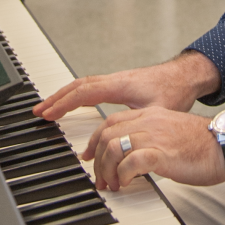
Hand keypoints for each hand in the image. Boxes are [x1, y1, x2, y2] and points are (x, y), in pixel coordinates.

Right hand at [32, 50, 219, 121]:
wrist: (185, 76)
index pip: (84, 92)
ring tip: (48, 108)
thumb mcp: (158, 111)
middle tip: (38, 111)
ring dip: (64, 95)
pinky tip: (71, 102)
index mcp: (119, 85)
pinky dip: (75, 94)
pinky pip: (90, 86)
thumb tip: (123, 148)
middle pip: (77, 86)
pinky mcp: (119, 83)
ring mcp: (115, 80)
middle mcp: (114, 80)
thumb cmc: (175, 91)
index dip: (64, 104)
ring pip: (82, 84)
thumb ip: (139, 127)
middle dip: (56, 99)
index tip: (48, 114)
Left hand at [83, 106, 224, 192]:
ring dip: (108, 170)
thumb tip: (132, 157)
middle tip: (101, 180)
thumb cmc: (201, 145)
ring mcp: (154, 136)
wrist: (224, 145)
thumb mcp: (170, 133)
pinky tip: (127, 184)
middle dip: (97, 161)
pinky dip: (123, 175)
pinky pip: (131, 162)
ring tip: (114, 185)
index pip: (110, 122)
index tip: (89, 157)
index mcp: (150, 115)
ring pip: (113, 147)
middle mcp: (148, 122)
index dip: (94, 141)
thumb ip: (150, 138)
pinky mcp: (162, 154)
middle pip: (106, 135)